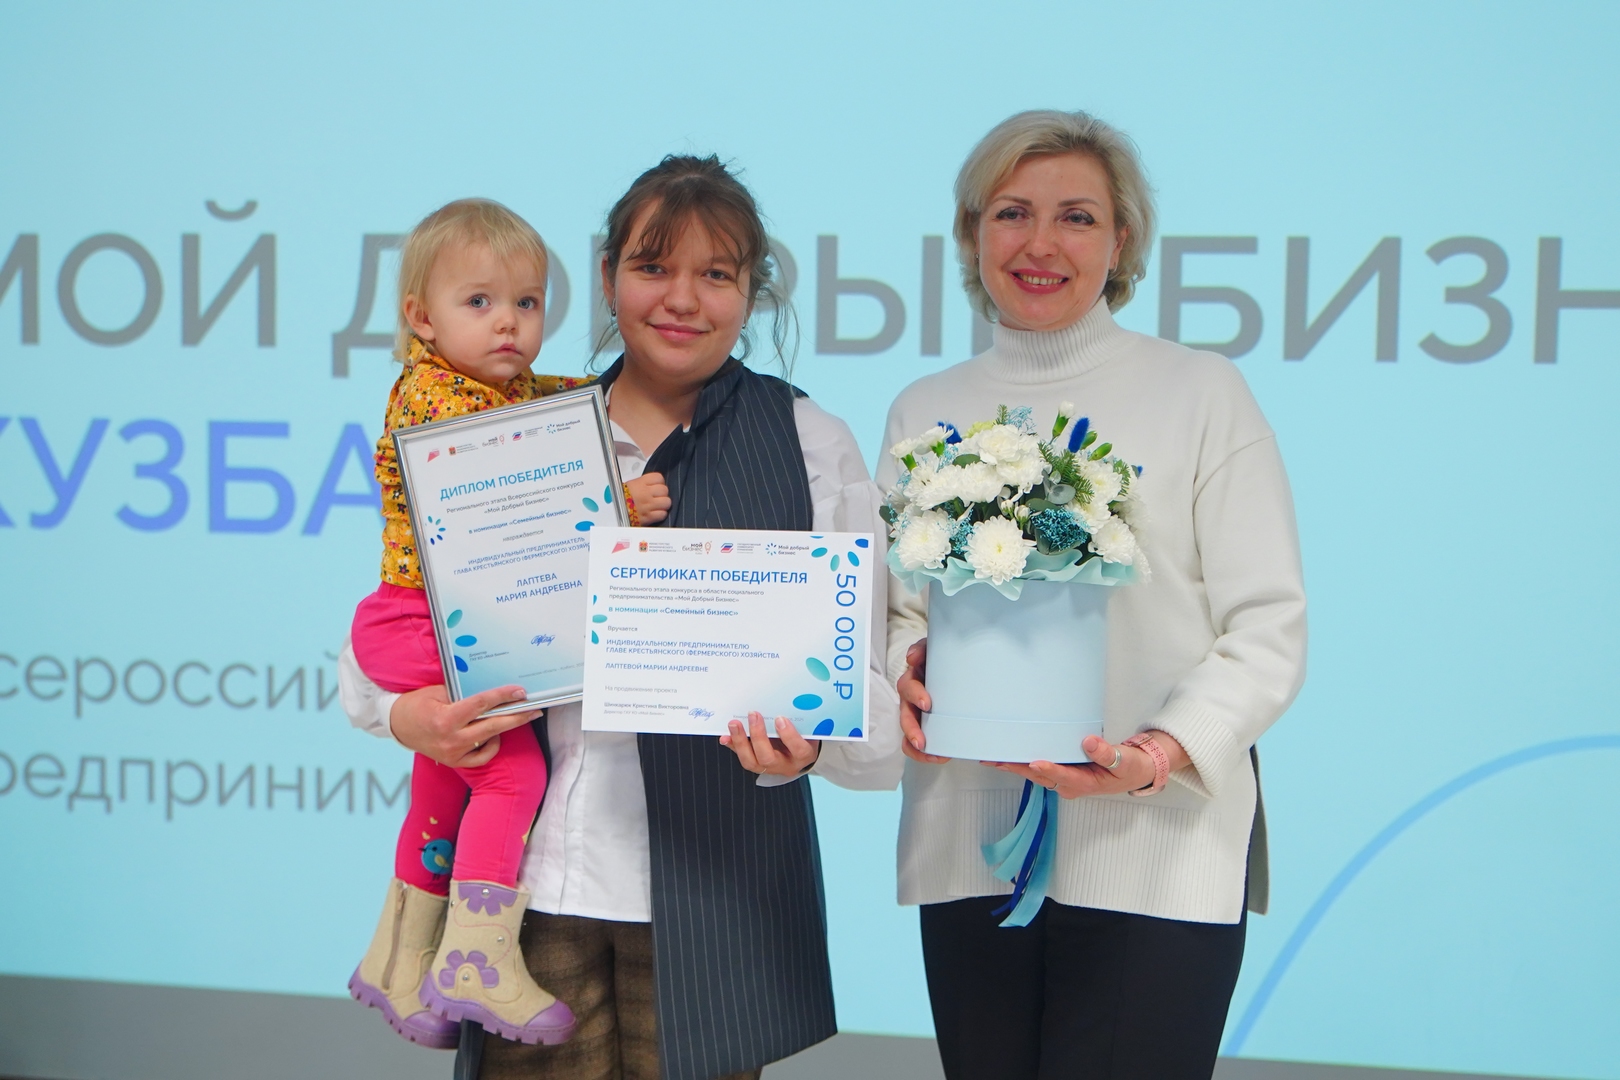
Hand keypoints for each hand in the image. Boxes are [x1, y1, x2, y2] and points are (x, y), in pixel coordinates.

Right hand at [388, 684, 543, 768]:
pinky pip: (481, 757)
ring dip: (504, 730)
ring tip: (515, 718)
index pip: (481, 705)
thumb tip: (492, 690)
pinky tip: (493, 735)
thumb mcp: (437, 692)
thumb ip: (463, 693)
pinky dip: (491, 746)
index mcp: (446, 718)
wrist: (398, 725)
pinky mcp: (454, 762)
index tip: (520, 692)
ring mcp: (453, 753)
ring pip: (489, 742)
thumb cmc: (417, 704)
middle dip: (517, 717)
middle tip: (534, 710)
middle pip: (493, 726)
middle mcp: (451, 739)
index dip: (503, 697)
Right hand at [625, 472, 670, 524]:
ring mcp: (647, 505)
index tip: (655, 486)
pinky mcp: (648, 517)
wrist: (612, 513)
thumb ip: (644, 483)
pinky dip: (661, 514)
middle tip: (657, 497)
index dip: (659, 482)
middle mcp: (645, 493)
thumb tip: (656, 484)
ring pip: (667, 502)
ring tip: (657, 506)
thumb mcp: (631, 485)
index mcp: (639, 483)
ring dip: (663, 505)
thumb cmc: (622, 498)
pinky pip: (662, 514)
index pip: (659, 478)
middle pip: (664, 490)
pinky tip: (655, 513)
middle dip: (662, 494)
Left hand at [721, 712, 820, 776]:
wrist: (801, 751)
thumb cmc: (805, 736)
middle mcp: (785, 765)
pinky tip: (726, 736)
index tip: (780, 719)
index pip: (798, 750)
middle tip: (753, 714)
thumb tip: (781, 705)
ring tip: (734, 724)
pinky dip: (732, 745)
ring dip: (740, 742)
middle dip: (758, 736)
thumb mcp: (810, 728)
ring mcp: (769, 768)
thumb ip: (798, 720)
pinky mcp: (756, 764)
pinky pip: (742, 757)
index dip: (788, 735)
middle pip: (768, 758)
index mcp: (803, 755)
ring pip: (751, 762)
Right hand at [897, 638, 949, 764]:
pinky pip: (917, 741)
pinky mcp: (926, 723)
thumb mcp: (935, 647)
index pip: (908, 685)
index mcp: (916, 677)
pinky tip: (937, 756)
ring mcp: (918, 710)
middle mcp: (913, 695)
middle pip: (905, 713)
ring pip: (909, 729)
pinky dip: (922, 752)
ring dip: (914, 743)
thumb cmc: (944, 656)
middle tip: (921, 741)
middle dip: (911, 728)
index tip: (926, 704)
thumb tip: (911, 658)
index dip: (915, 694)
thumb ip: (923, 648)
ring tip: (928, 752)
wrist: (959, 660)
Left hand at [993, 732, 1188, 798]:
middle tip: (995, 758)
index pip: (1063, 776)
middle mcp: (1070, 784)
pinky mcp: (1063, 772)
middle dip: (1017, 767)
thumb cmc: (1130, 767)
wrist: (1136, 772)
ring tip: (993, 756)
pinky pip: (1040, 767)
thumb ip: (1107, 753)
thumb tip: (1089, 741)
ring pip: (1036, 773)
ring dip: (1015, 765)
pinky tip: (1011, 753)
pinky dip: (1024, 761)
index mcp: (1086, 783)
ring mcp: (1065, 779)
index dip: (1048, 769)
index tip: (1034, 762)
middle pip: (1040, 776)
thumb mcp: (1125, 761)